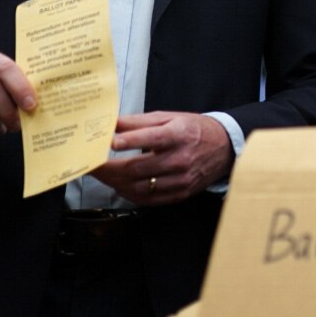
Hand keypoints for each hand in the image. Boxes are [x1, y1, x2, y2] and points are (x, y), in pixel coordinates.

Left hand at [90, 112, 231, 204]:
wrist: (224, 148)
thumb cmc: (193, 130)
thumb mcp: (169, 117)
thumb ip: (138, 122)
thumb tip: (111, 123)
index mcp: (178, 135)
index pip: (151, 138)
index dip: (128, 141)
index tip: (108, 142)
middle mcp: (180, 158)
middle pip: (138, 168)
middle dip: (109, 168)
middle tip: (91, 164)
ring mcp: (181, 179)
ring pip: (140, 187)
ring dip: (115, 183)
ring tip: (102, 176)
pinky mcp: (180, 193)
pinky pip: (149, 199)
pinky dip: (130, 194)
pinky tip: (120, 186)